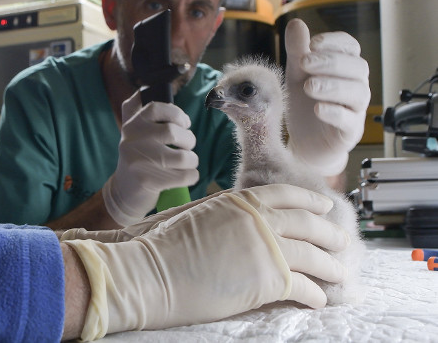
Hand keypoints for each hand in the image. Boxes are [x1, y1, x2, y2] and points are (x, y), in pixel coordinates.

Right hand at [65, 184, 348, 339]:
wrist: (152, 273)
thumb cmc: (163, 247)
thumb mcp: (199, 215)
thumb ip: (229, 213)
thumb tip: (246, 221)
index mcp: (242, 200)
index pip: (286, 194)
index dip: (310, 200)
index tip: (324, 205)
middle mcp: (260, 219)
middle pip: (308, 223)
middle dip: (330, 233)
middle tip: (342, 241)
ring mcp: (267, 249)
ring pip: (314, 255)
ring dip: (331, 266)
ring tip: (340, 274)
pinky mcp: (268, 280)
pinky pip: (304, 287)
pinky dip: (316, 295)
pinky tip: (320, 300)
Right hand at [102, 91, 198, 225]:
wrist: (123, 192)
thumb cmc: (136, 157)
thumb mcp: (130, 132)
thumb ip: (133, 109)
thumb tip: (142, 89)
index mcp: (131, 125)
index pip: (155, 108)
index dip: (176, 113)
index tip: (184, 123)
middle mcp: (132, 141)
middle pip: (172, 132)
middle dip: (188, 139)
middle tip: (188, 145)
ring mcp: (139, 162)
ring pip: (181, 156)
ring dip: (192, 159)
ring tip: (189, 161)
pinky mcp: (148, 181)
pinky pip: (183, 176)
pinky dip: (192, 176)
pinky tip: (188, 175)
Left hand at [284, 18, 370, 175]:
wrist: (305, 144)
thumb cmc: (305, 106)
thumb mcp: (297, 75)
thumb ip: (297, 51)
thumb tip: (296, 23)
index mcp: (344, 67)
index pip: (350, 47)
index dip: (334, 43)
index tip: (313, 43)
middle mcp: (355, 85)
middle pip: (356, 67)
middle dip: (330, 62)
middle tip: (305, 62)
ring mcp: (355, 109)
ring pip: (357, 92)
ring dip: (333, 86)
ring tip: (309, 86)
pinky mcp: (350, 131)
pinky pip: (349, 120)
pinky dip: (335, 112)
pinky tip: (318, 109)